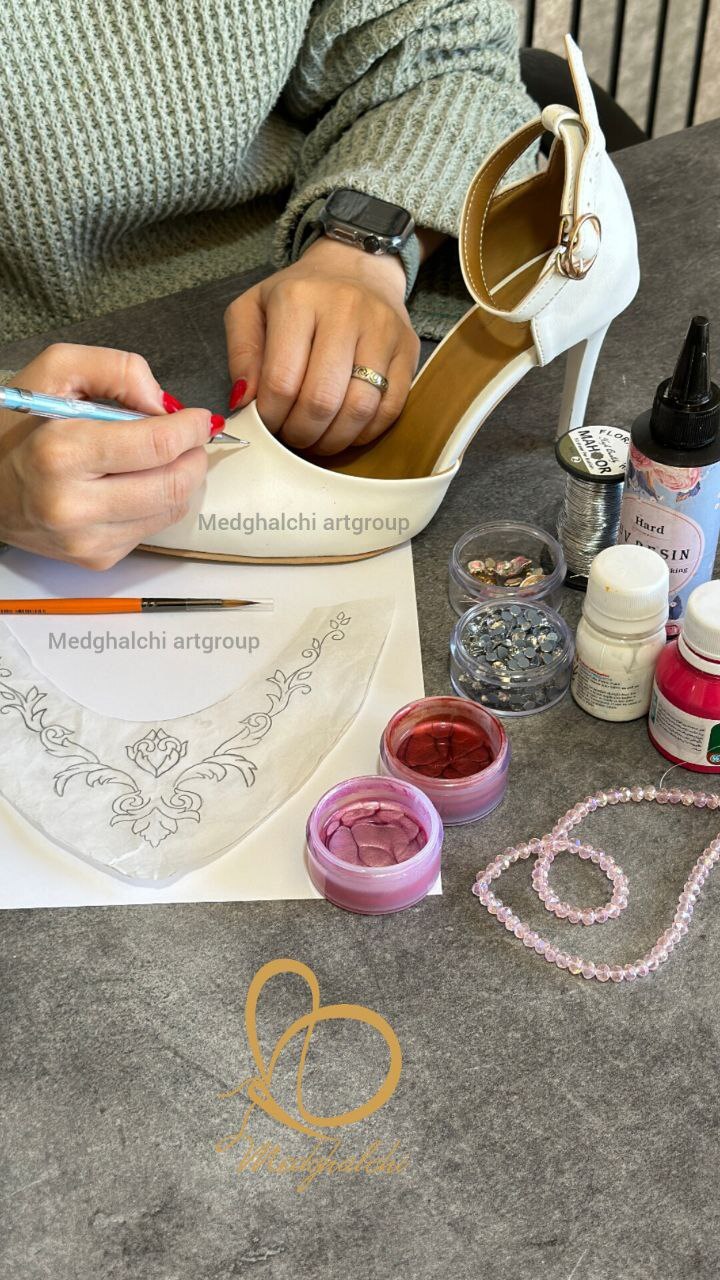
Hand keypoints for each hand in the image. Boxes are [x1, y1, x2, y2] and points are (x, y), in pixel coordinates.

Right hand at [0, 343, 210, 568]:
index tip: (199, 418)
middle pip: (172, 484)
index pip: (156, 445)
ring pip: (170, 510)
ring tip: (168, 457)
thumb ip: (115, 369)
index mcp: (60, 454)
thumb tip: (164, 404)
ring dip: (183, 479)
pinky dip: (160, 503)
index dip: (190, 428)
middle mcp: (73, 505)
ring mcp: (86, 540)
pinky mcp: (97, 559)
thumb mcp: (55, 372)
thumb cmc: (19, 428)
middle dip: (194, 456)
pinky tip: (140, 483)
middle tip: (191, 438)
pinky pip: (153, 529)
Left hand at [224, 237, 420, 453]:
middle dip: (301, 432)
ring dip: (333, 438)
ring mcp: (383, 330)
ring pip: (359, 408)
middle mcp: (345, 309)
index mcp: (298, 299)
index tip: (267, 423)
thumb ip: (241, 353)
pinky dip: (365, 432)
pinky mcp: (409, 349)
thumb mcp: (252, 309)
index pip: (281, 380)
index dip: (271, 417)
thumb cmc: (299, 296)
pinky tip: (346, 429)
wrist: (356, 266)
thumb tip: (244, 400)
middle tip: (292, 435)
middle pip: (321, 400)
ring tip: (317, 438)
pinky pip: (390, 408)